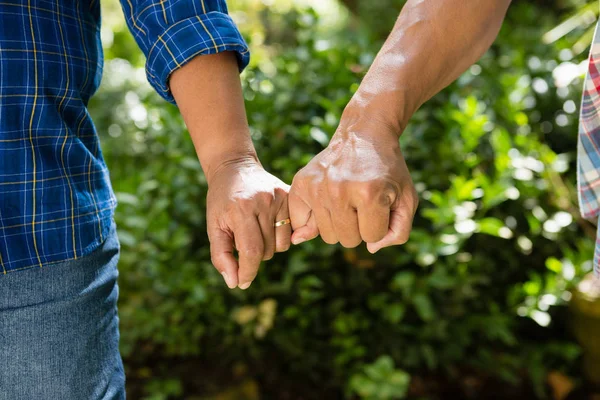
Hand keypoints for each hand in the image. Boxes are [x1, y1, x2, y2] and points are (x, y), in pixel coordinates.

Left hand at [207, 157, 290, 288]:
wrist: (235, 167)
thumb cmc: (221, 201)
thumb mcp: (214, 227)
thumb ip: (221, 256)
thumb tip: (234, 283)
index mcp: (241, 210)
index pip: (251, 251)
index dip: (247, 272)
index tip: (242, 283)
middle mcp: (264, 202)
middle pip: (267, 251)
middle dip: (255, 255)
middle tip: (243, 239)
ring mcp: (280, 197)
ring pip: (282, 244)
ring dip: (269, 246)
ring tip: (256, 230)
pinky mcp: (290, 195)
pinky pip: (292, 231)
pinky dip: (281, 235)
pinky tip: (269, 224)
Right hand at [289, 120, 417, 252]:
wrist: (364, 135)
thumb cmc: (388, 172)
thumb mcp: (406, 199)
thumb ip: (398, 232)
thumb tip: (369, 250)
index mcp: (370, 194)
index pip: (371, 237)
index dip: (379, 224)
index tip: (380, 203)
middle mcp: (339, 190)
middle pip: (347, 240)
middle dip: (359, 227)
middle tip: (361, 202)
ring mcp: (317, 187)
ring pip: (327, 235)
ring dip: (339, 223)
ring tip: (345, 199)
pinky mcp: (301, 183)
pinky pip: (299, 223)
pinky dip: (311, 220)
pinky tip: (324, 203)